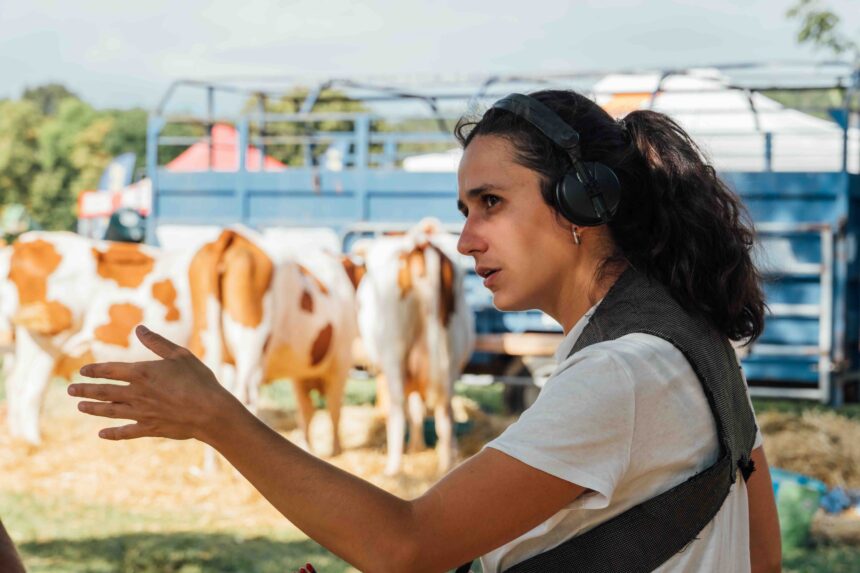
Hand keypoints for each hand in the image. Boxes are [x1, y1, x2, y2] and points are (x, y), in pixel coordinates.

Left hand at [69, 324, 240, 441]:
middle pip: (104, 392)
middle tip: (70, 390)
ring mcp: (142, 413)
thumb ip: (157, 343)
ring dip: (93, 409)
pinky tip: (102, 434)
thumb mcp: (180, 355)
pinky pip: (126, 432)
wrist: (210, 411)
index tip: (83, 371)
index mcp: (143, 372)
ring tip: (80, 407)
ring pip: (111, 411)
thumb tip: (139, 328)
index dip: (95, 370)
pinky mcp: (150, 428)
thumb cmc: (199, 379)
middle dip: (86, 390)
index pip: (111, 370)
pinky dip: (113, 433)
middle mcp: (137, 393)